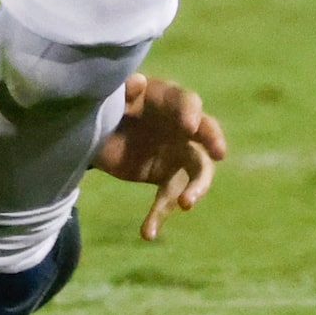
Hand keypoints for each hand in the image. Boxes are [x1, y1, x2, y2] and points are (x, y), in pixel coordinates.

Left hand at [92, 73, 226, 240]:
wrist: (97, 133)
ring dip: (195, 189)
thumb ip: (124, 91)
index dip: (190, 112)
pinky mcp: (167, 178)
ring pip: (198, 172)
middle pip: (206, 133)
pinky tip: (147, 232)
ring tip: (185, 204)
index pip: (187, 101)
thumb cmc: (110, 105)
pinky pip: (170, 198)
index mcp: (168, 99)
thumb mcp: (111, 97)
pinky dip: (159, 215)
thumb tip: (137, 82)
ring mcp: (178, 153)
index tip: (189, 126)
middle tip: (218, 153)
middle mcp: (181, 127)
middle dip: (212, 140)